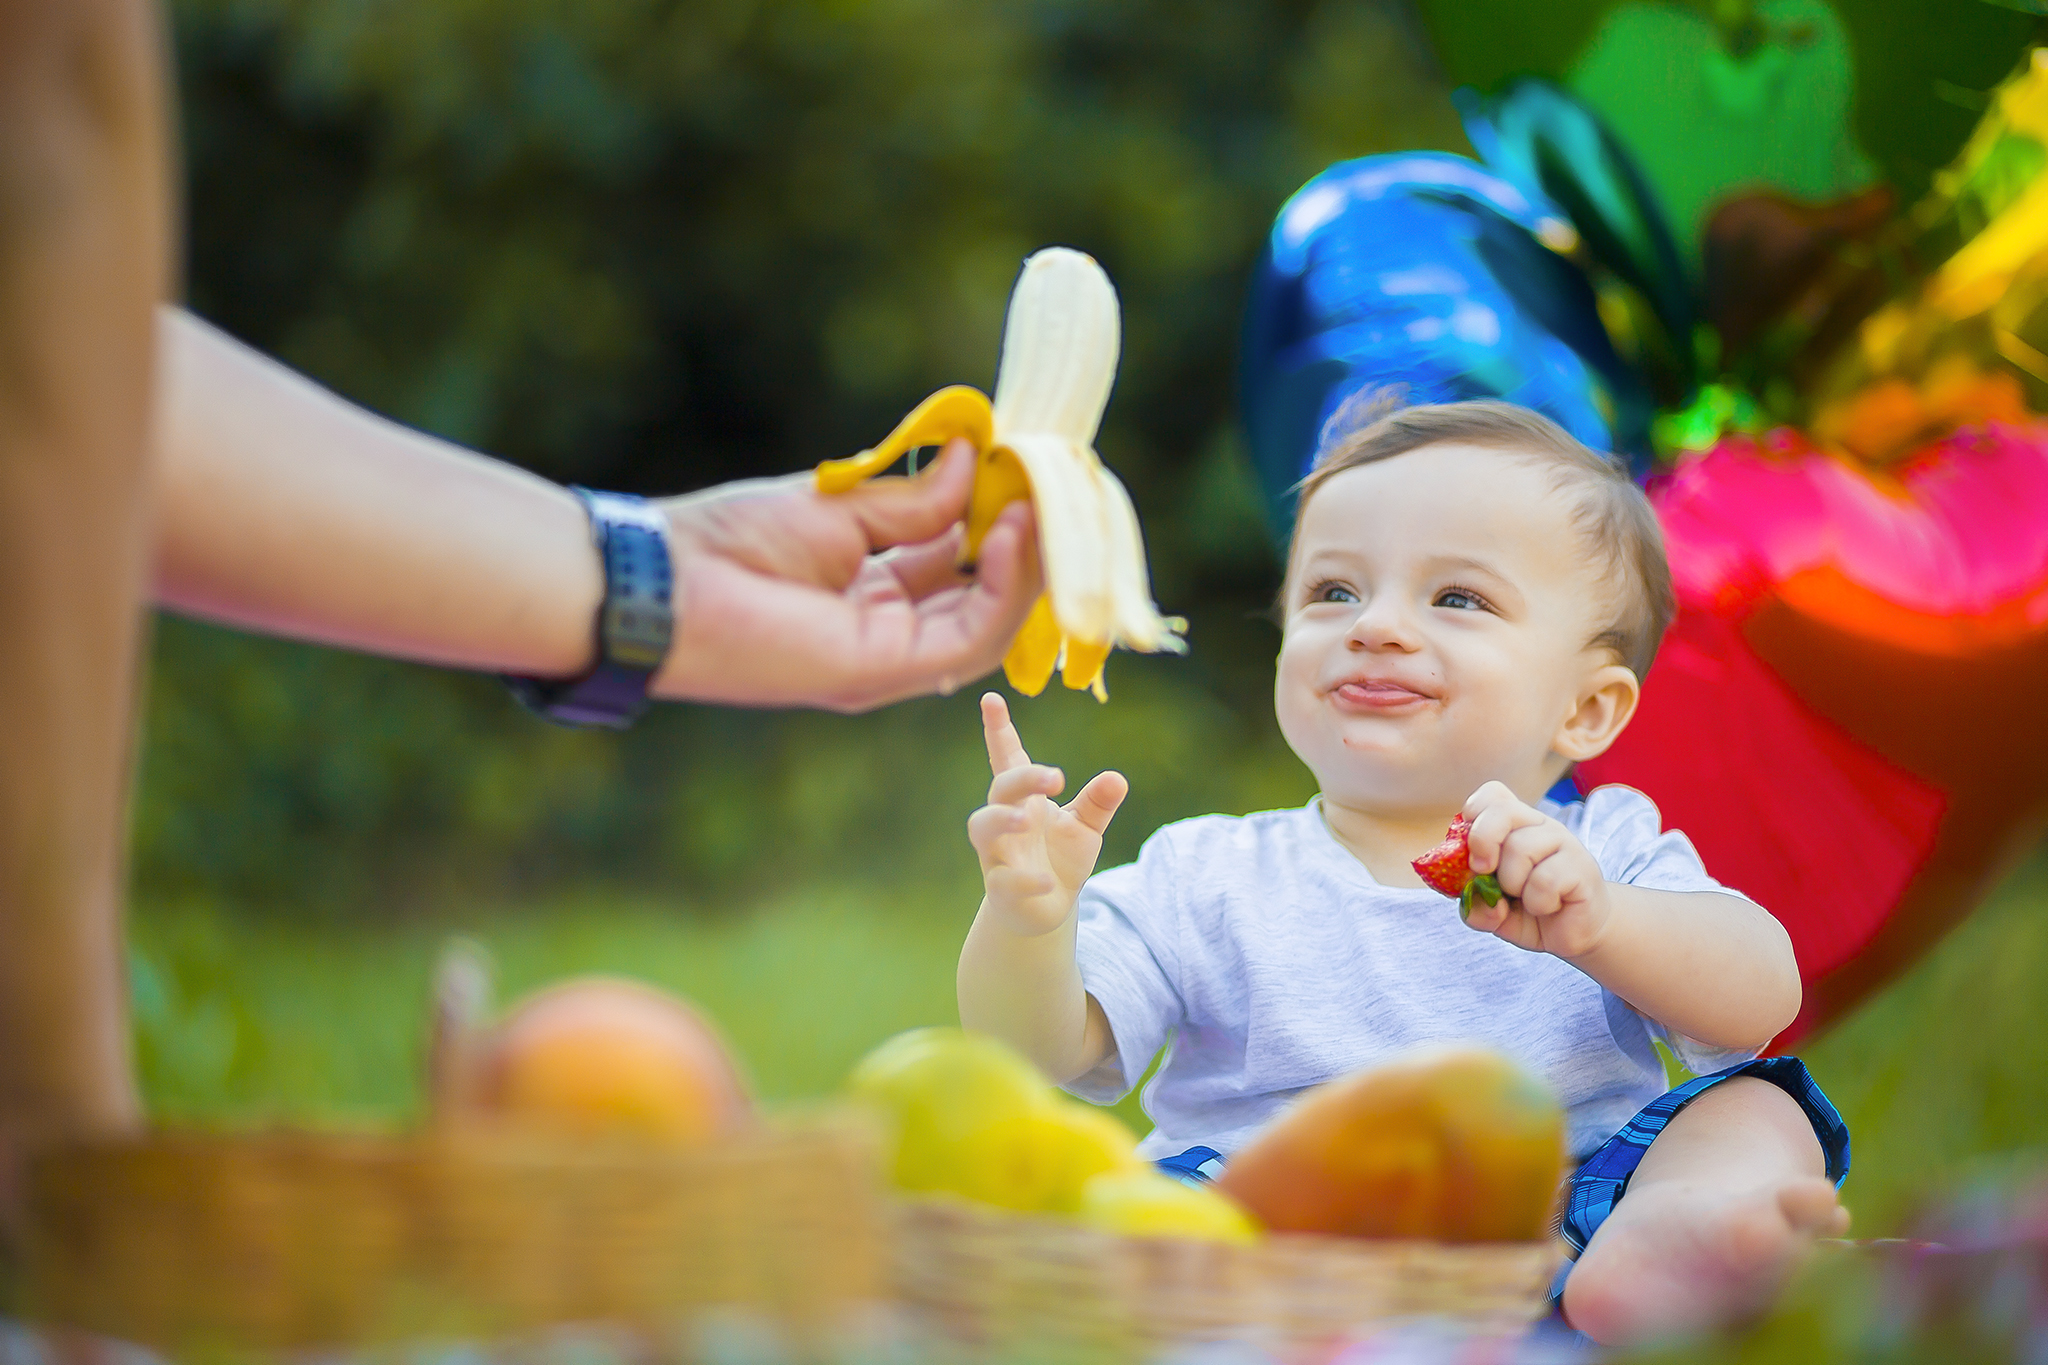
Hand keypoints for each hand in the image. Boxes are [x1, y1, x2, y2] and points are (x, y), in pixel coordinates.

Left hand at [653, 440, 1039, 710]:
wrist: (668, 582)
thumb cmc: (731, 540)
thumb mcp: (837, 504)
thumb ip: (912, 498)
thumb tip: (976, 460)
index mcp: (872, 589)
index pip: (959, 559)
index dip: (997, 515)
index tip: (1023, 464)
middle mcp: (891, 628)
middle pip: (984, 591)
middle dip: (1026, 538)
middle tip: (1051, 481)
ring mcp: (893, 656)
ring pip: (992, 618)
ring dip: (1028, 561)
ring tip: (1039, 500)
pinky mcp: (888, 670)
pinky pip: (971, 635)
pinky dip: (1002, 586)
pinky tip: (1010, 529)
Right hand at [967, 692, 1127, 935]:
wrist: (1045, 908)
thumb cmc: (1060, 857)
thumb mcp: (1085, 827)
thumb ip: (1098, 803)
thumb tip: (1117, 778)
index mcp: (1025, 799)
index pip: (1007, 758)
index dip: (998, 729)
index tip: (992, 699)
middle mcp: (1005, 821)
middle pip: (1000, 789)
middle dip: (1021, 779)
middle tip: (1055, 777)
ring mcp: (998, 855)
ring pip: (982, 828)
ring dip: (1001, 819)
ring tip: (1026, 819)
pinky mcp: (1001, 889)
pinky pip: (1003, 881)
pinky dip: (1024, 880)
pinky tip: (1046, 880)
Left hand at [1458, 781, 1613, 958]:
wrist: (1576, 934)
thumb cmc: (1531, 911)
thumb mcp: (1492, 912)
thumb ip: (1476, 906)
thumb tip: (1480, 899)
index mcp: (1516, 826)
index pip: (1493, 794)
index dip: (1474, 813)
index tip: (1471, 848)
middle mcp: (1540, 826)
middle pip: (1503, 811)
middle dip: (1483, 842)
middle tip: (1484, 870)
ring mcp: (1564, 842)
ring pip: (1520, 848)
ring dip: (1512, 884)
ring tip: (1526, 898)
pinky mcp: (1581, 867)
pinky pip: (1545, 879)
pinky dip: (1537, 902)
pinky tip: (1547, 906)